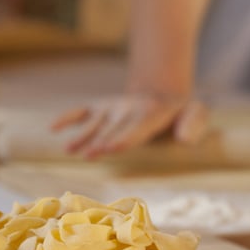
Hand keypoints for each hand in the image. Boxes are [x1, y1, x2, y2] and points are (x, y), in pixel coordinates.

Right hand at [52, 93, 208, 158]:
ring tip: (69, 150)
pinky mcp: (101, 108)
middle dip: (101, 139)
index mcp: (152, 114)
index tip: (111, 147)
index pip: (137, 127)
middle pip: (113, 127)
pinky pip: (82, 111)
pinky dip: (67, 117)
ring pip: (95, 122)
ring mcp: (113, 108)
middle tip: (89, 154)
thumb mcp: (197, 114)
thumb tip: (185, 140)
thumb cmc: (182, 114)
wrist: (163, 95)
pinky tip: (52, 128)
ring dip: (82, 135)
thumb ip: (193, 125)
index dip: (123, 137)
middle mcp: (128, 109)